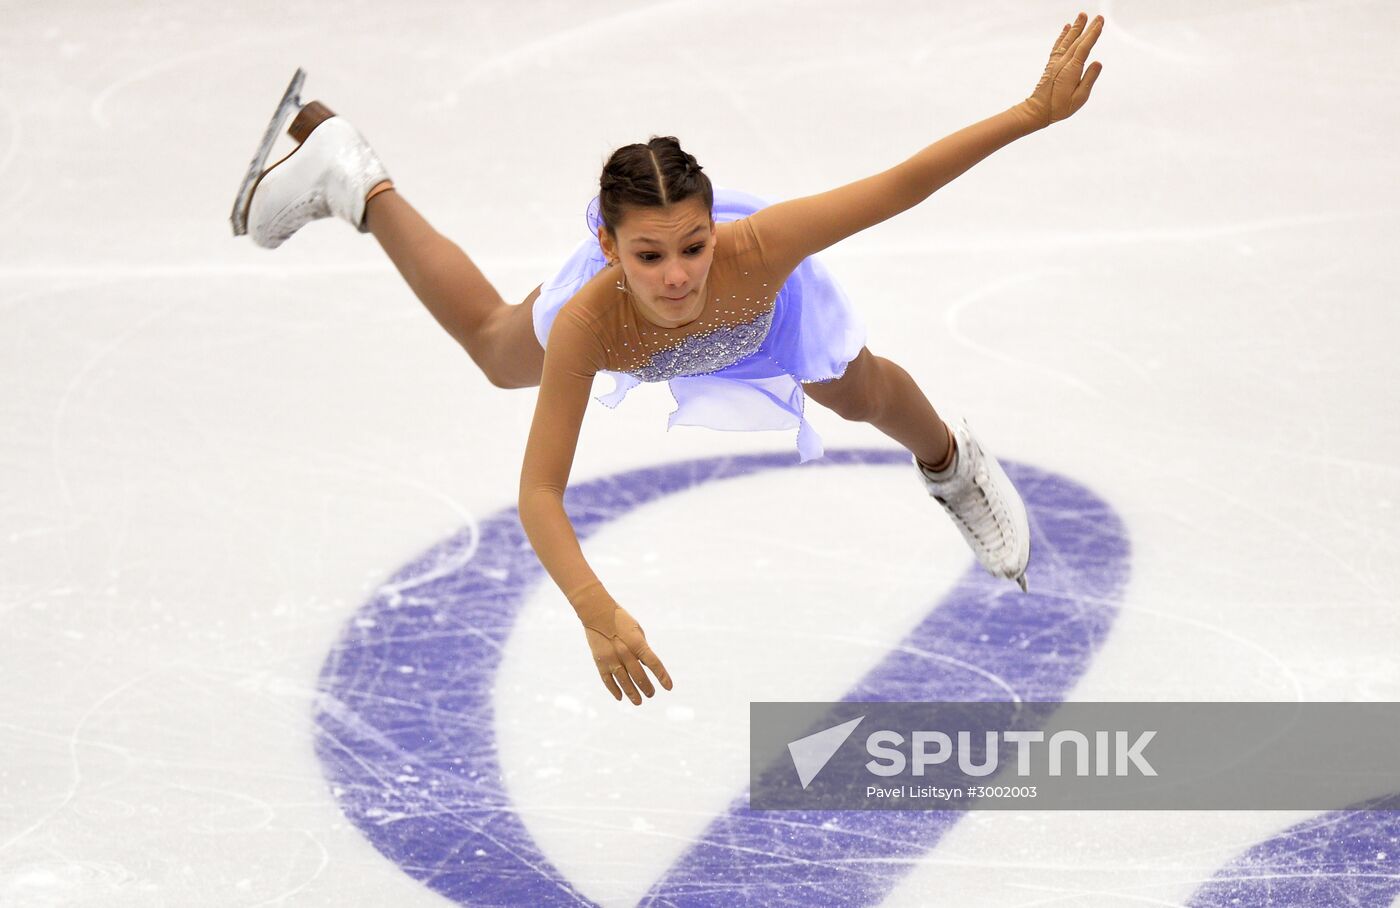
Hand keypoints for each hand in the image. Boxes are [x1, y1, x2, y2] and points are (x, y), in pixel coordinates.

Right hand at [577, 598, 672, 705]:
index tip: (669, 687)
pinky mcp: (599, 662)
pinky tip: (620, 697)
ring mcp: (611, 659)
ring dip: (632, 693)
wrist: (597, 613)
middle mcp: (625, 652)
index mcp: (637, 643)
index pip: (654, 663)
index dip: (662, 676)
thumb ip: (642, 648)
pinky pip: (607, 680)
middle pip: (639, 675)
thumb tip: (646, 664)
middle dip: (647, 687)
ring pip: (624, 681)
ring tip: (639, 702)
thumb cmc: (621, 620)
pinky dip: (614, 690)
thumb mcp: (637, 631)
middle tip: (651, 694)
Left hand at [1020, 12, 1104, 128]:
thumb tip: (1098, 62)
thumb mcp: (1079, 98)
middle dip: (1088, 28)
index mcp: (1071, 70)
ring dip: (1075, 28)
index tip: (1100, 23)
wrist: (1037, 110)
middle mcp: (1062, 63)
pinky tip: (1067, 27)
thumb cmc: (1059, 108)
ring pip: (1067, 41)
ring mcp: (1056, 62)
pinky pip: (1058, 46)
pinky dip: (1062, 35)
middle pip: (1077, 41)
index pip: (1084, 48)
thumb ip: (1089, 79)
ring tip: (1082, 15)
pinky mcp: (1051, 64)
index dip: (1092, 35)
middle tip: (1098, 17)